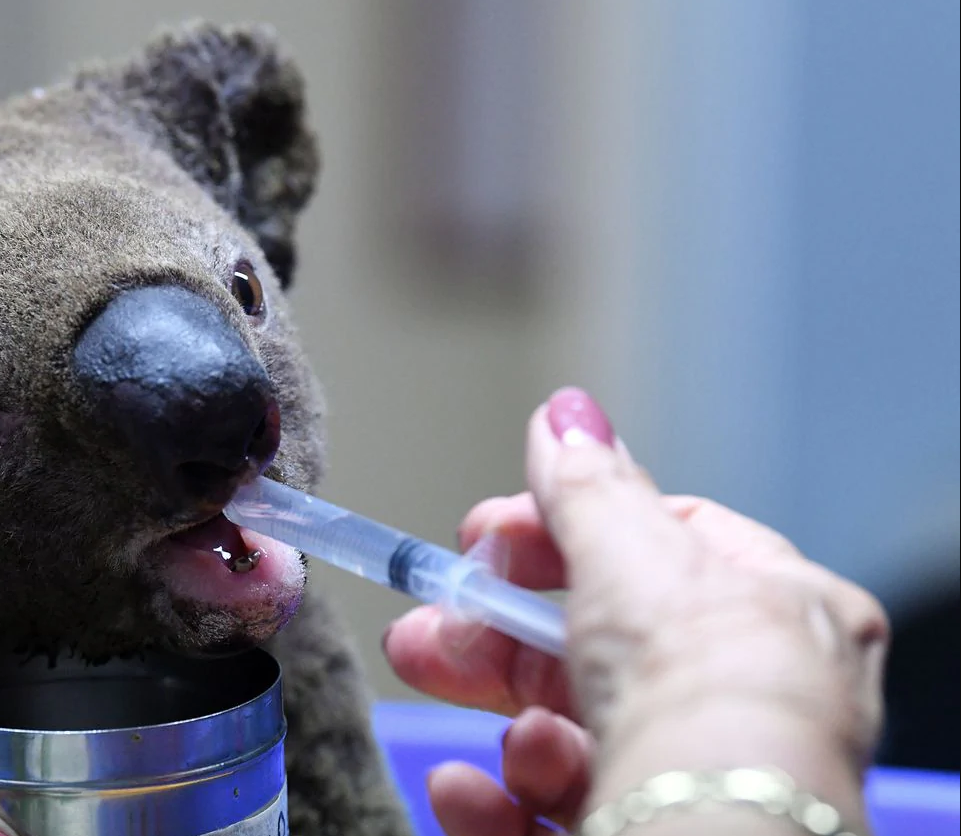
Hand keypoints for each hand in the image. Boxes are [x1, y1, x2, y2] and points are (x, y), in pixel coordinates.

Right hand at [383, 388, 888, 834]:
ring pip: (577, 739)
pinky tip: (467, 789)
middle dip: (497, 637)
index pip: (663, 549)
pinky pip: (562, 818)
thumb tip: (564, 413)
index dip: (562, 535)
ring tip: (488, 719)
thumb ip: (585, 485)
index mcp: (780, 615)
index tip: (482, 536)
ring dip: (513, 721)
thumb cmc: (701, 688)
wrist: (709, 833)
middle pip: (599, 651)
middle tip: (426, 630)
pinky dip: (502, 802)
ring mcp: (701, 782)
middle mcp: (751, 705)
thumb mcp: (628, 553)